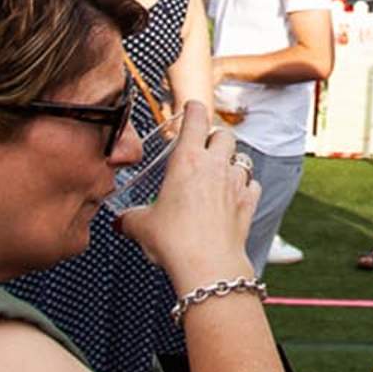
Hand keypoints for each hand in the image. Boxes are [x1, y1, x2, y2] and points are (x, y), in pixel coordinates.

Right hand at [116, 123, 260, 289]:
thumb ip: (130, 219)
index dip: (193, 108)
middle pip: (224, 134)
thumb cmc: (174, 240)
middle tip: (203, 146)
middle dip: (215, 135)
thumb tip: (120, 222)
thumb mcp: (142, 226)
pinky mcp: (249, 203)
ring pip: (241, 158)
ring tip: (217, 173)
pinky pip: (252, 184)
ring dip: (230, 162)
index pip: (196, 118)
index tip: (191, 107)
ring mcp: (235, 183)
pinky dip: (245, 186)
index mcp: (187, 160)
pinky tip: (235, 195)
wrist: (208, 264)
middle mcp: (215, 165)